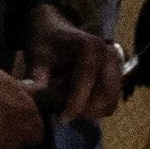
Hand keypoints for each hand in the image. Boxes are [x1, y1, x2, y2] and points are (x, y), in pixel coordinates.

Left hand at [20, 4, 124, 125]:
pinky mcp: (117, 76)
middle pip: (106, 92)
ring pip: (111, 100)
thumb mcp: (38, 56)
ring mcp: (116, 66)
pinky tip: (77, 102)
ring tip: (68, 104)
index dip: (75, 102)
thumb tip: (32, 91)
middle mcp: (108, 54)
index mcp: (89, 46)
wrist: (54, 30)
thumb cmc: (46, 42)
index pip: (87, 79)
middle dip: (85, 110)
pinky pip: (111, 101)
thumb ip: (37, 74)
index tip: (62, 118)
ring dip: (90, 110)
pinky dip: (95, 108)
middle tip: (63, 115)